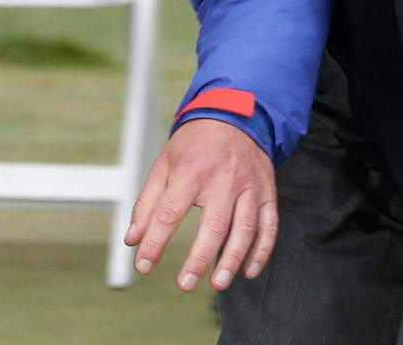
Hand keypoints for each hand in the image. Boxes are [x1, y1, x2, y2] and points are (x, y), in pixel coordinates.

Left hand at [125, 119, 277, 290]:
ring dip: (232, 260)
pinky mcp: (268, 193)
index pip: (169, 213)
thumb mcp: (164, 165)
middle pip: (213, 225)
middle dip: (199, 259)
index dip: (155, 242)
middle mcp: (223, 180)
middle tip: (184, 284)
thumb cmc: (194, 145)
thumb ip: (147, 203)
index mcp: (191, 171)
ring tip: (218, 284)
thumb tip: (133, 239)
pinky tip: (248, 271)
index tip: (144, 265)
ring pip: (245, 229)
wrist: (235, 117)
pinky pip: (269, 227)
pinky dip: (261, 252)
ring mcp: (249, 187)